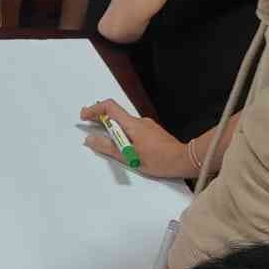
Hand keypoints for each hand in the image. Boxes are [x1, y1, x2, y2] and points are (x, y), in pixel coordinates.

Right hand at [79, 99, 194, 178]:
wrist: (184, 160)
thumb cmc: (159, 160)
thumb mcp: (130, 157)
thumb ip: (109, 147)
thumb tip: (90, 139)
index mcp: (132, 125)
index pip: (110, 107)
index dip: (94, 109)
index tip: (84, 116)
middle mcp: (139, 121)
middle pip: (116, 115)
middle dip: (100, 119)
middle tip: (89, 127)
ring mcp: (147, 126)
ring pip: (124, 124)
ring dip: (112, 129)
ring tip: (106, 142)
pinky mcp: (151, 132)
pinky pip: (132, 129)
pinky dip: (123, 134)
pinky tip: (124, 147)